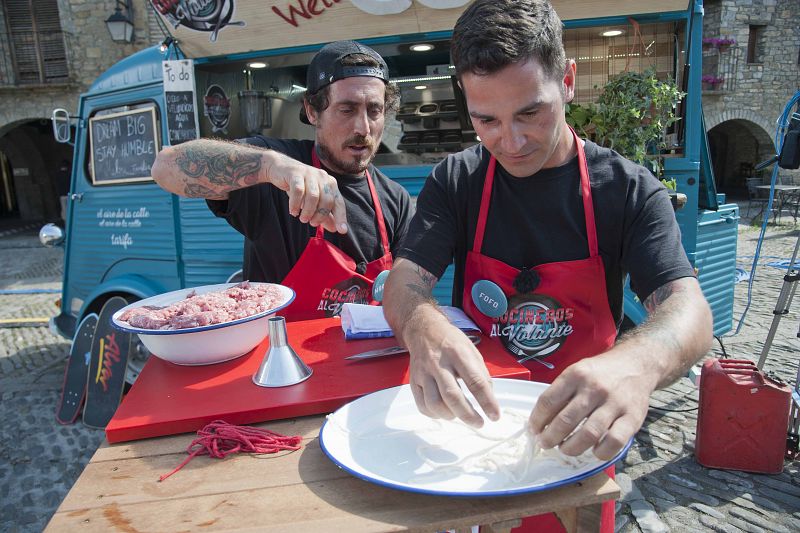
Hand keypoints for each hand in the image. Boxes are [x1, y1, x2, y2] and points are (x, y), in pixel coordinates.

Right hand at [266, 153, 347, 233]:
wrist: (279, 169)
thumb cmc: (299, 186)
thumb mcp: (313, 201)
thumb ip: (324, 214)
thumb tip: (335, 229)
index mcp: (330, 184)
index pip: (339, 202)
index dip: (341, 217)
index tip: (342, 231)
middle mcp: (322, 177)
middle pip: (327, 200)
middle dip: (320, 215)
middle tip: (312, 223)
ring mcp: (310, 173)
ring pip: (313, 196)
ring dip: (308, 211)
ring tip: (302, 219)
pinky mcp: (296, 173)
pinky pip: (298, 191)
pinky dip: (295, 204)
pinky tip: (293, 211)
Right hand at [407, 324, 499, 426]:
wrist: (424, 330)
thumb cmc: (451, 342)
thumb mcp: (472, 351)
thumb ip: (481, 374)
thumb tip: (488, 400)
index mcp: (458, 353)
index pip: (475, 381)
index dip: (487, 401)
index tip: (494, 415)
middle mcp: (439, 363)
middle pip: (452, 396)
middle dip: (468, 415)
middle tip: (479, 423)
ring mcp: (423, 372)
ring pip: (434, 403)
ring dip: (450, 415)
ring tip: (459, 415)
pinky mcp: (414, 381)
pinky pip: (422, 405)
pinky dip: (435, 414)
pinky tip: (444, 411)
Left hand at [528, 350, 655, 459]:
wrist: (637, 365)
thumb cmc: (601, 372)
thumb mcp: (578, 371)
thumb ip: (561, 392)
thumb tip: (541, 420)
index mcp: (576, 375)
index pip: (548, 401)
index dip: (537, 420)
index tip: (533, 430)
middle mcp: (594, 388)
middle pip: (565, 420)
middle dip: (550, 438)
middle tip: (545, 444)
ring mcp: (615, 404)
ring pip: (588, 434)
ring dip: (571, 447)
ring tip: (564, 449)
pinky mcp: (633, 418)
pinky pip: (614, 442)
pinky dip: (600, 452)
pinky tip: (593, 451)